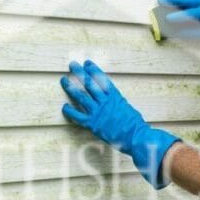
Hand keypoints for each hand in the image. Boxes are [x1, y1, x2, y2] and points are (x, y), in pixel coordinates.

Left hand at [60, 60, 179, 188]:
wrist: (135, 137)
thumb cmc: (135, 125)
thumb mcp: (127, 108)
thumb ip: (117, 102)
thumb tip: (111, 99)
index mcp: (115, 96)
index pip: (101, 79)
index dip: (93, 70)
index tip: (87, 63)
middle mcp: (105, 102)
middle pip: (89, 84)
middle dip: (79, 73)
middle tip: (72, 65)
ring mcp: (98, 112)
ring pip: (81, 96)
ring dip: (71, 87)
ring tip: (64, 80)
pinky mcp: (93, 124)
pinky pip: (78, 116)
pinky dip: (70, 111)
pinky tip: (64, 107)